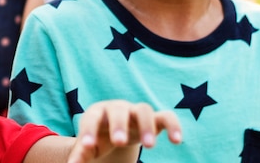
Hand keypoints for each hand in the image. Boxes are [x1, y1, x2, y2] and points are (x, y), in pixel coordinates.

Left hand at [67, 100, 181, 162]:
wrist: (116, 125)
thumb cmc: (99, 135)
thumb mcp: (90, 143)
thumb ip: (82, 152)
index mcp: (97, 113)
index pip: (91, 118)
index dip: (89, 131)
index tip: (89, 146)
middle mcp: (117, 108)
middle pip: (118, 111)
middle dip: (118, 125)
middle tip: (119, 142)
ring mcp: (136, 112)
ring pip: (143, 109)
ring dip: (146, 125)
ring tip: (149, 147)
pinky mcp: (154, 118)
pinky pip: (166, 116)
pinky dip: (172, 124)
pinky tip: (177, 140)